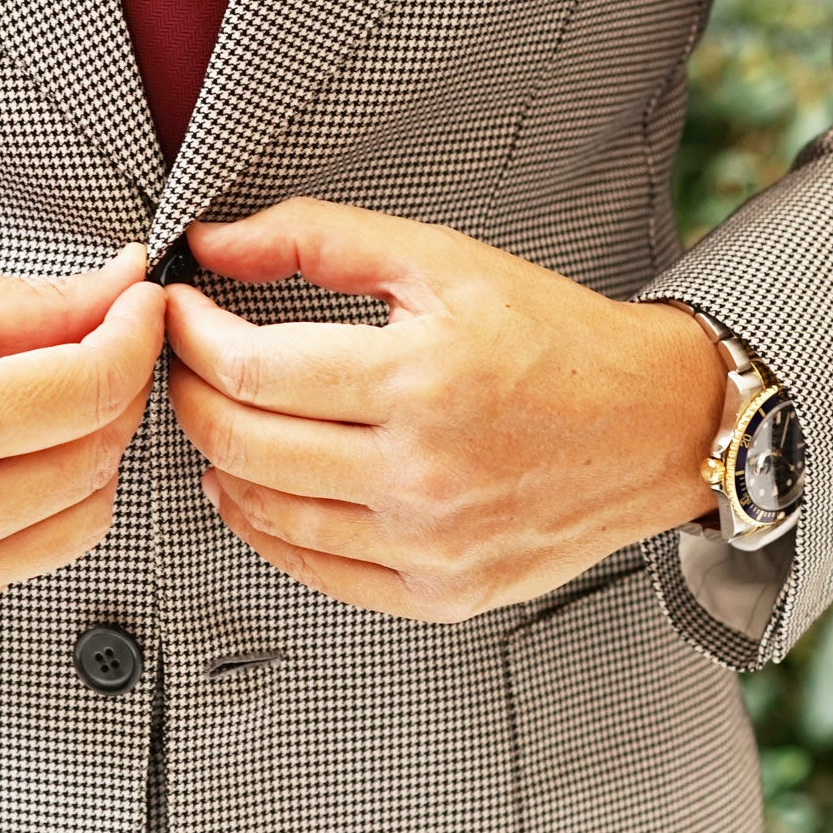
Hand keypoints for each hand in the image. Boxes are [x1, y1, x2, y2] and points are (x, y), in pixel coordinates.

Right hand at [0, 247, 166, 640]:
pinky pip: (26, 560)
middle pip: (100, 455)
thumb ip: (30, 304)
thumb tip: (123, 289)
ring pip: (83, 519)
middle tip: (91, 344)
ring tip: (39, 406)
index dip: (136, 335)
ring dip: (85, 456)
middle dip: (114, 390)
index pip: (93, 386)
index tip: (140, 304)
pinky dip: (30, 508)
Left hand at [165, 200, 725, 619]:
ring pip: (265, 512)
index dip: (190, 338)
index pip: (251, 371)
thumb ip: (318, 238)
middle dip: (187, 393)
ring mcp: (429, 545)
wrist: (654, 426)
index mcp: (422, 379)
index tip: (177, 311)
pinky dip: (263, 525)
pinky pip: (312, 569)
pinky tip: (254, 483)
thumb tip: (212, 243)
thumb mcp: (441, 260)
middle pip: (242, 444)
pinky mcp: (439, 593)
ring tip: (220, 414)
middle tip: (183, 360)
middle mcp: (423, 473)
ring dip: (218, 459)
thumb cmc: (551, 336)